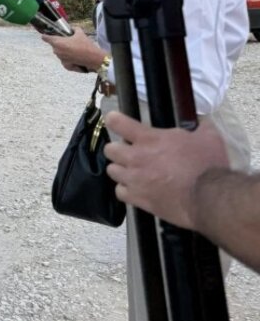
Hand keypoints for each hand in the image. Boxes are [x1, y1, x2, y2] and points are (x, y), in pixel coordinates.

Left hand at [40, 28, 105, 72]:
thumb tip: (72, 28)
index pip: (45, 38)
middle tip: (69, 42)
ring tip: (75, 49)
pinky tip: (76, 57)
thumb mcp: (80, 33)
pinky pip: (64, 60)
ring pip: (59, 53)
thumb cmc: (85, 45)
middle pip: (54, 45)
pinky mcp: (66, 66)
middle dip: (60, 43)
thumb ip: (74, 29)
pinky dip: (69, 59)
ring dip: (64, 51)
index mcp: (57, 42)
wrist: (94, 58)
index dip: (46, 35)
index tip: (47, 34)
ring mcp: (61, 59)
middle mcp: (57, 51)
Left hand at [104, 111, 228, 228]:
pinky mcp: (137, 199)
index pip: (117, 122)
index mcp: (149, 139)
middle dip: (118, 149)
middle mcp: (135, 157)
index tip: (117, 123)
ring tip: (133, 172)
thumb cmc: (209, 165)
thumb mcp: (209, 137)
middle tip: (131, 153)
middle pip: (109, 149)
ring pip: (112, 170)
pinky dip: (126, 190)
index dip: (115, 120)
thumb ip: (201, 127)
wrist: (210, 197)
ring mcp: (134, 179)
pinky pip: (119, 192)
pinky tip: (137, 190)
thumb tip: (202, 122)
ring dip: (121, 170)